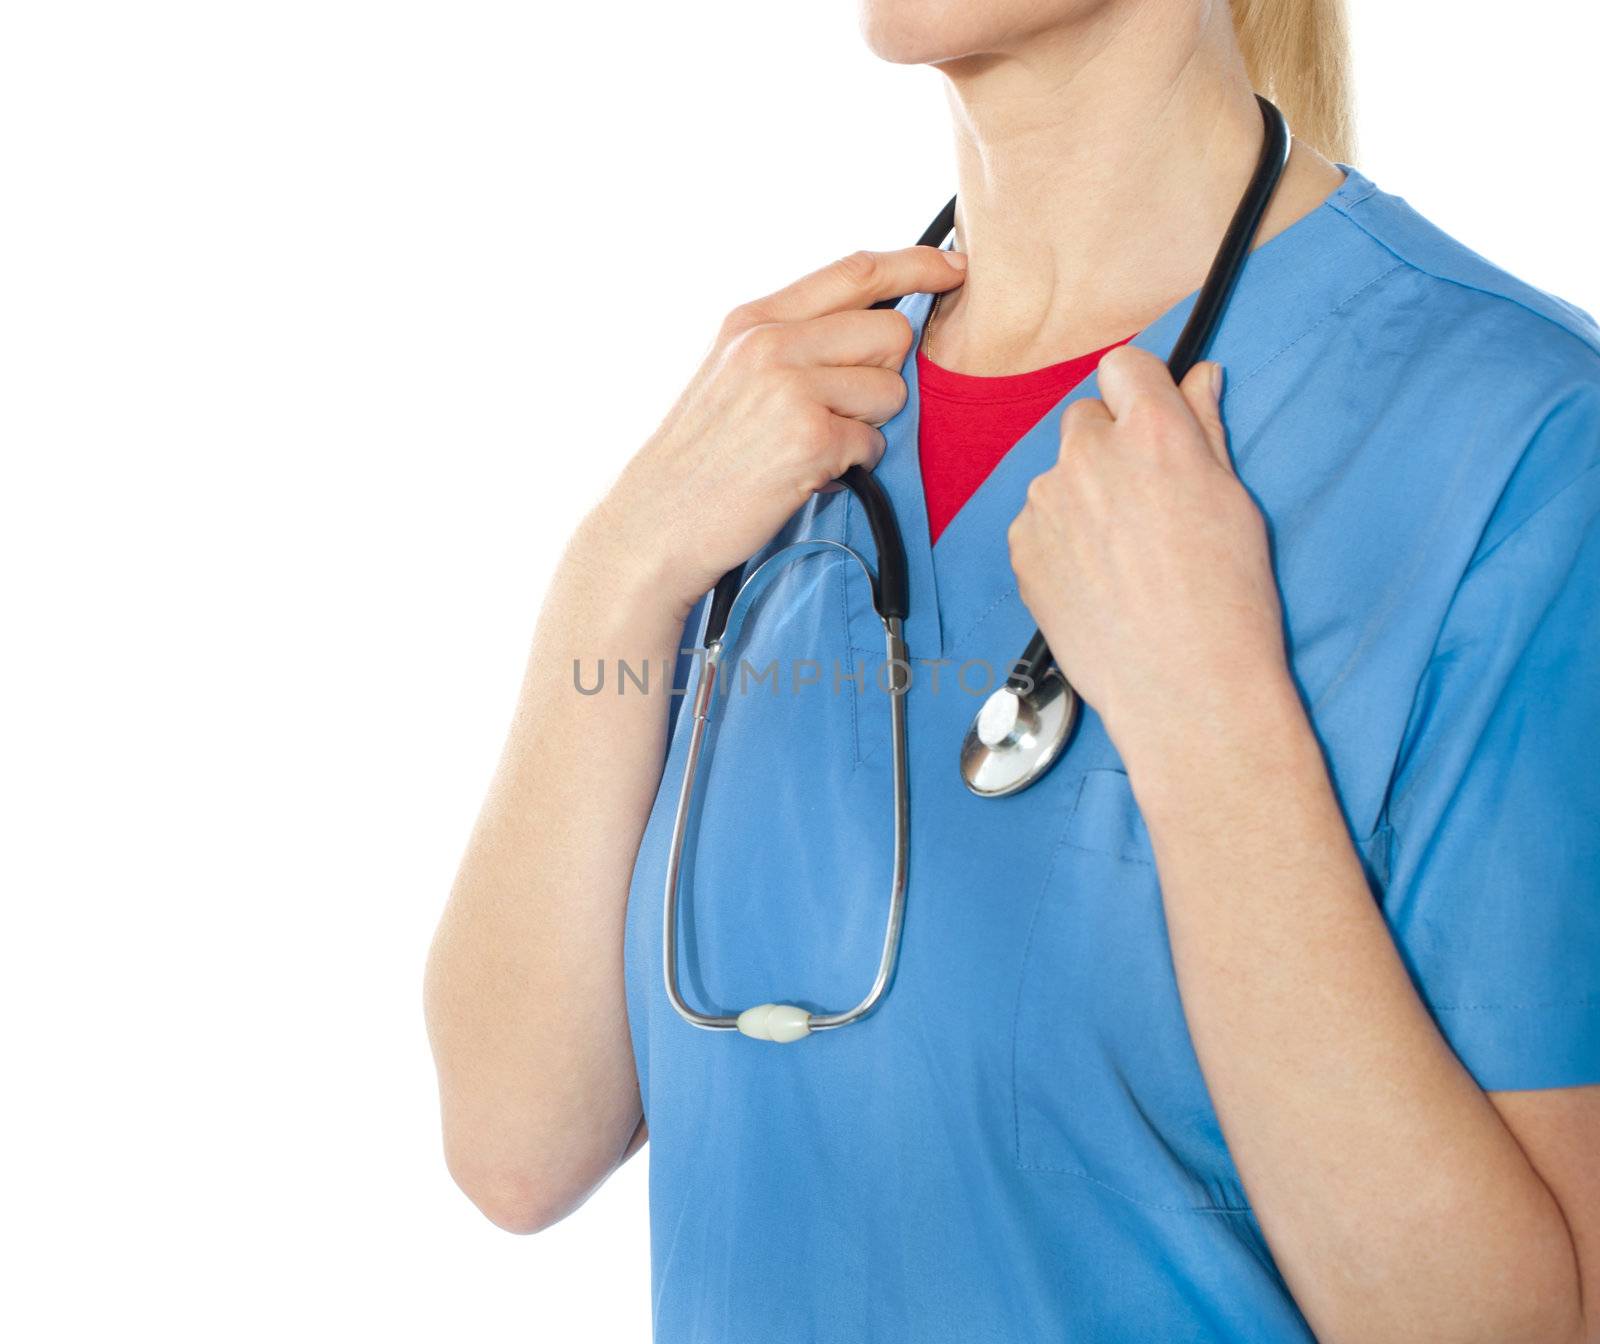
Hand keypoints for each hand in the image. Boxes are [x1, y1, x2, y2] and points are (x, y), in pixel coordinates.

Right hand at [606, 247, 967, 618]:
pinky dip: (852, 465)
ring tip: (814, 446)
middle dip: (882, 376)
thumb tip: (873, 325)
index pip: (855, 271)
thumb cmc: (699, 459)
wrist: (655, 524)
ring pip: (890, 390)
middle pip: (890, 333)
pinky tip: (808, 474)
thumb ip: (790, 342)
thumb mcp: (729, 374)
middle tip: (838, 412)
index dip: (916, 264)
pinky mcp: (810, 438)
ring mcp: (791, 388)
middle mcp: (772, 343)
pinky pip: (874, 442)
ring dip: (867, 425)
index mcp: (754, 320)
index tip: (955, 268)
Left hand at [1006, 345, 1289, 770]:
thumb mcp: (1234, 500)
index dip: (1138, 392)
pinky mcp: (1022, 545)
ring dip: (1082, 496)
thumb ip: (1204, 428)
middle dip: (1108, 447)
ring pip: (1059, 475)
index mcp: (1153, 432)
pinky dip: (1059, 539)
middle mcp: (1090, 456)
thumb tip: (1197, 378)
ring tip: (1122, 555)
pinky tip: (1095, 579)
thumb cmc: (1226, 598)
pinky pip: (1038, 521)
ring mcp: (1047, 501)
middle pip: (1084, 419)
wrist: (1183, 684)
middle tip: (1143, 501)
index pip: (1124, 366)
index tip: (1149, 418)